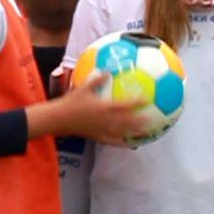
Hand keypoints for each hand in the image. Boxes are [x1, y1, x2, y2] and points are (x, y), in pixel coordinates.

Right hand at [28, 71, 149, 143]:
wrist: (60, 119)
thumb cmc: (71, 102)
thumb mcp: (84, 87)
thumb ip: (98, 78)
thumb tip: (108, 70)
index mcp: (104, 107)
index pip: (124, 105)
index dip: (136, 102)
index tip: (147, 99)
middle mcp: (106, 120)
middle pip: (127, 121)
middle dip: (141, 120)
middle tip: (154, 119)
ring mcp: (102, 130)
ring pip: (122, 132)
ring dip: (135, 132)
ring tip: (147, 133)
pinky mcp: (98, 137)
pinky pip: (113, 141)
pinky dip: (122, 142)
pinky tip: (130, 144)